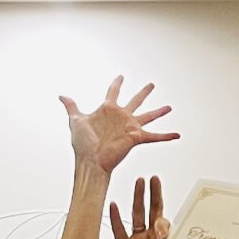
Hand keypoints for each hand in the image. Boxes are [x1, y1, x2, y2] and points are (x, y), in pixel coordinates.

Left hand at [62, 77, 177, 174]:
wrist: (90, 161)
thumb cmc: (82, 144)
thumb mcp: (76, 120)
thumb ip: (71, 106)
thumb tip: (61, 95)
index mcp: (108, 111)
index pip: (113, 92)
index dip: (117, 83)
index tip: (121, 77)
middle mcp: (121, 118)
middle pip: (135, 100)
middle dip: (143, 92)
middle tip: (151, 84)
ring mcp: (129, 128)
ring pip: (148, 116)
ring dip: (158, 112)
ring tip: (169, 107)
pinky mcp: (136, 138)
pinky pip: (154, 136)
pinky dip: (166, 136)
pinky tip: (177, 134)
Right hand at [110, 174, 170, 238]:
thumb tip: (161, 223)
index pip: (161, 213)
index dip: (159, 199)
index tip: (156, 182)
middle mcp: (150, 238)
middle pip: (149, 210)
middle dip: (149, 193)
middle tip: (148, 178)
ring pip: (135, 216)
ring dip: (136, 200)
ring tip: (137, 184)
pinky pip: (118, 231)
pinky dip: (115, 218)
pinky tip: (113, 205)